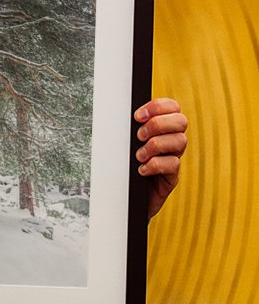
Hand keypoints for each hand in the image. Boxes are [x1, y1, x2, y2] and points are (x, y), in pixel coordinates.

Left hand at [134, 97, 187, 218]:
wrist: (125, 197)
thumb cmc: (124, 166)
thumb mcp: (126, 143)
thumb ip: (130, 128)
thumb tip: (122, 115)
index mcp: (162, 128)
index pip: (172, 107)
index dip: (158, 106)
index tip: (137, 116)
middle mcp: (171, 141)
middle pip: (181, 121)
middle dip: (158, 124)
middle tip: (139, 136)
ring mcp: (173, 158)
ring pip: (180, 141)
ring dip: (155, 145)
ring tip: (139, 156)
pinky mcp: (172, 177)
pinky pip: (173, 164)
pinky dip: (155, 165)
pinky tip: (141, 170)